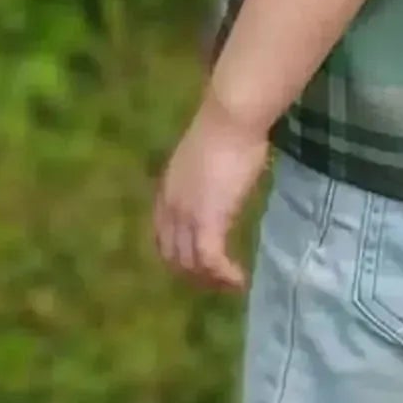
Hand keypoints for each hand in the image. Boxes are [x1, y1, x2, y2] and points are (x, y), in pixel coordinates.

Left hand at [153, 97, 268, 291]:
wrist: (230, 118)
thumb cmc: (226, 129)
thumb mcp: (206, 159)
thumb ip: (204, 178)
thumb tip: (218, 185)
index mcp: (166, 191)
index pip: (162, 236)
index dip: (178, 255)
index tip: (199, 264)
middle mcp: (170, 207)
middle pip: (173, 255)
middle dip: (194, 274)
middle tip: (218, 281)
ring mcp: (187, 216)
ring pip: (190, 263)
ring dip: (210, 280)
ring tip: (231, 284)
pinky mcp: (208, 221)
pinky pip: (211, 260)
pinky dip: (223, 275)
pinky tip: (239, 279)